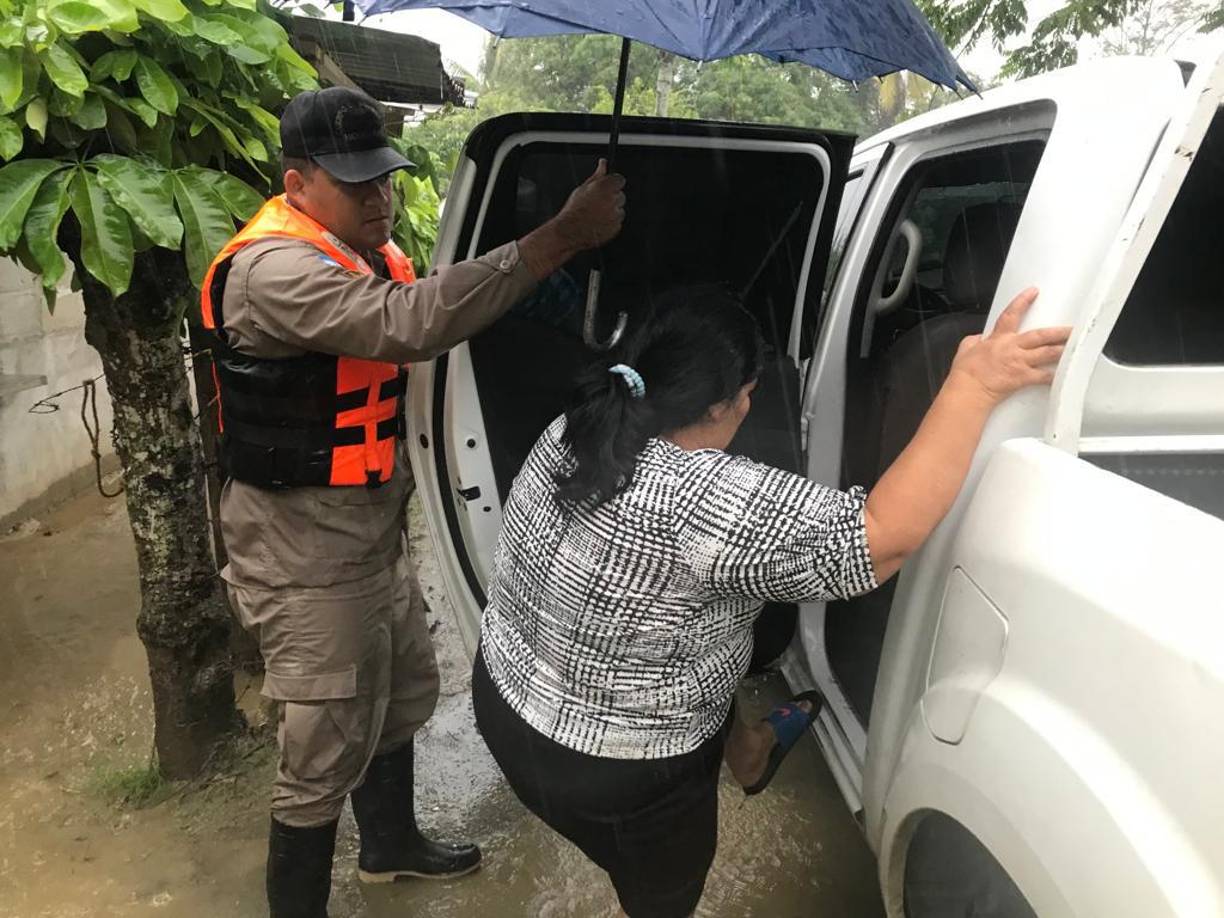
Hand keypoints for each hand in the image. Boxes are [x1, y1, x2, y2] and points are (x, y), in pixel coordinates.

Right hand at [550, 159, 625, 250]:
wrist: (570, 231)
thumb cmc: (574, 208)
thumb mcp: (583, 188)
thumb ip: (598, 175)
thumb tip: (603, 162)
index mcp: (606, 187)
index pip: (619, 180)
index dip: (612, 184)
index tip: (605, 189)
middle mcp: (613, 200)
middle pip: (621, 195)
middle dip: (612, 198)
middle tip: (596, 204)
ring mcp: (615, 215)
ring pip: (620, 210)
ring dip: (612, 211)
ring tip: (596, 214)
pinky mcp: (616, 228)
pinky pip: (618, 222)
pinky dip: (611, 223)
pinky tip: (598, 223)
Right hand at [947, 288, 1071, 404]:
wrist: (968, 390)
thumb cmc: (965, 374)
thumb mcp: (964, 350)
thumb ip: (973, 341)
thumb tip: (978, 338)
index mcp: (998, 339)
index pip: (1011, 315)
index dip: (1022, 302)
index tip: (1033, 292)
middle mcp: (1012, 348)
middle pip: (1040, 335)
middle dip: (1058, 331)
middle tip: (1072, 328)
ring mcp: (1019, 362)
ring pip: (1047, 353)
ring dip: (1063, 349)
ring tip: (1076, 347)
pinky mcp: (1023, 378)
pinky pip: (1043, 376)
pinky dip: (1054, 376)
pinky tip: (1064, 374)